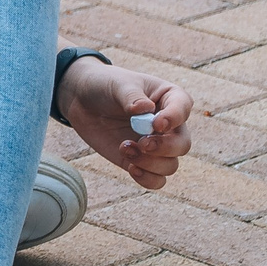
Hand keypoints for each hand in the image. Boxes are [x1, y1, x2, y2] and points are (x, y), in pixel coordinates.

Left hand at [59, 58, 192, 190]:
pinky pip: (156, 180)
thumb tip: (144, 109)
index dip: (174, 119)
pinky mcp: (141, 161)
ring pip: (170, 165)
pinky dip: (147, 179)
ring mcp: (156, 146)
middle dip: (165, 148)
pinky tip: (131, 167)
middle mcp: (169, 125)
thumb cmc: (106, 86)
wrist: (83, 101)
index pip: (183, 109)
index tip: (156, 124)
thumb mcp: (118, 85)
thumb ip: (132, 97)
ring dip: (150, 163)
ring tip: (124, 147)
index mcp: (170, 98)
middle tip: (142, 143)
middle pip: (182, 144)